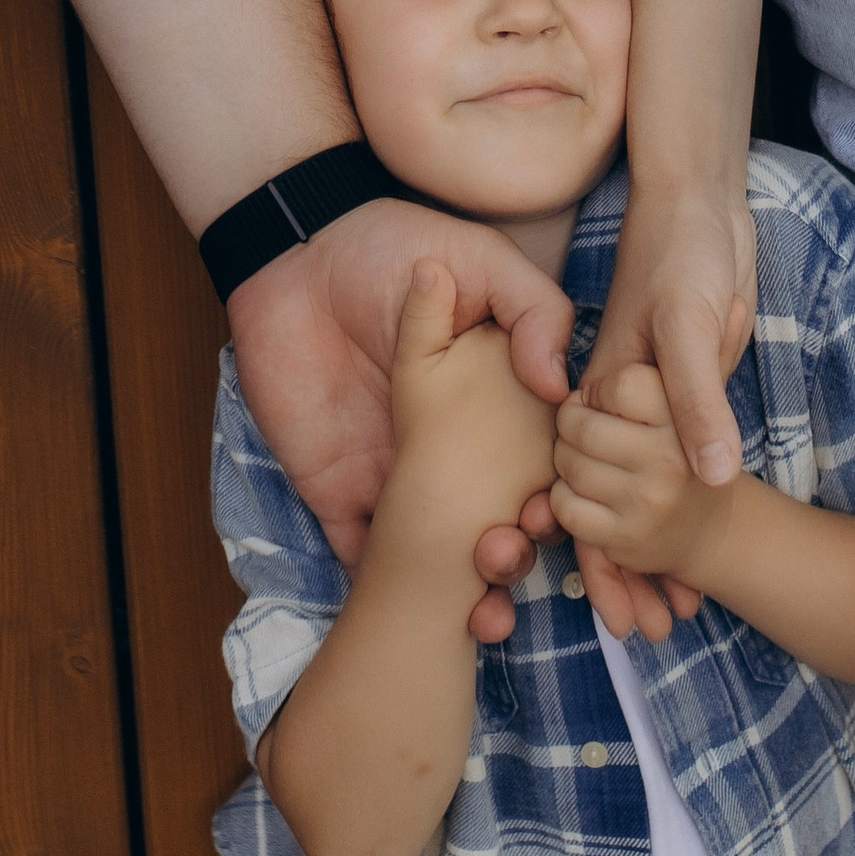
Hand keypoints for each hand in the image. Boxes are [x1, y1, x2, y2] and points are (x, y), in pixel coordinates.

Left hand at [231, 198, 569, 639]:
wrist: (292, 261)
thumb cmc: (390, 248)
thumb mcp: (475, 260)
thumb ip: (531, 308)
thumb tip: (560, 386)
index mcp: (498, 406)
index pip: (544, 470)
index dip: (562, 501)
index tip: (559, 516)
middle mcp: (457, 453)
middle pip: (501, 527)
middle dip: (516, 562)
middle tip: (509, 555)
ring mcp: (401, 477)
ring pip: (442, 560)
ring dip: (466, 594)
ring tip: (478, 607)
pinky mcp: (341, 493)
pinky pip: (364, 556)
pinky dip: (385, 587)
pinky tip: (409, 603)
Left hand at [551, 364, 737, 616]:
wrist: (707, 529)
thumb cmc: (672, 455)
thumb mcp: (671, 409)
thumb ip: (629, 388)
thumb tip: (565, 391)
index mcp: (685, 420)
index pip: (622, 385)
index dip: (600, 390)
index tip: (605, 403)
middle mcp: (671, 461)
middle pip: (583, 425)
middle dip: (570, 422)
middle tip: (581, 429)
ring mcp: (650, 503)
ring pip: (570, 464)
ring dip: (564, 458)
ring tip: (583, 458)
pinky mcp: (628, 539)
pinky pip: (564, 506)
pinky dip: (563, 496)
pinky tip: (582, 491)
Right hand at [566, 175, 753, 634]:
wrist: (699, 202)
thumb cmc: (681, 255)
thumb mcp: (689, 330)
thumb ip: (697, 403)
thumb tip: (714, 481)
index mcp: (602, 399)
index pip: (588, 502)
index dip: (608, 568)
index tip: (631, 627)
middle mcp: (612, 408)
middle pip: (605, 510)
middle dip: (626, 576)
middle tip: (657, 635)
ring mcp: (642, 400)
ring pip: (635, 492)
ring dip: (652, 549)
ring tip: (679, 610)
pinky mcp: (673, 389)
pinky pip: (668, 459)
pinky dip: (678, 502)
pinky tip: (701, 533)